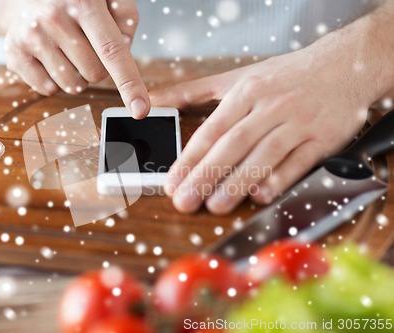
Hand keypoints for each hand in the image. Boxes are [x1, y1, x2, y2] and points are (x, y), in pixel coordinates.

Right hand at [4, 0, 149, 118]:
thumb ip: (126, 21)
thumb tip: (124, 52)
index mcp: (83, 2)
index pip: (113, 51)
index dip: (130, 84)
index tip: (141, 110)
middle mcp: (53, 17)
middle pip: (96, 74)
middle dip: (99, 66)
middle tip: (87, 44)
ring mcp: (30, 36)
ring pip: (74, 86)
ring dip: (78, 74)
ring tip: (68, 48)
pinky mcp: (14, 52)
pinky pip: (49, 90)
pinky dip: (56, 80)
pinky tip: (51, 55)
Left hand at [150, 44, 378, 214]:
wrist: (344, 65)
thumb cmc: (283, 77)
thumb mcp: (235, 78)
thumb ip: (192, 92)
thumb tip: (153, 101)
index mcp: (247, 92)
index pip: (212, 130)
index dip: (189, 158)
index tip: (172, 181)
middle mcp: (271, 107)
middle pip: (233, 144)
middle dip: (206, 175)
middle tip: (185, 201)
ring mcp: (298, 122)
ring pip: (264, 155)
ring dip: (238, 182)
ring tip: (215, 205)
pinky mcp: (323, 138)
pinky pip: (299, 162)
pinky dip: (280, 180)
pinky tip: (260, 195)